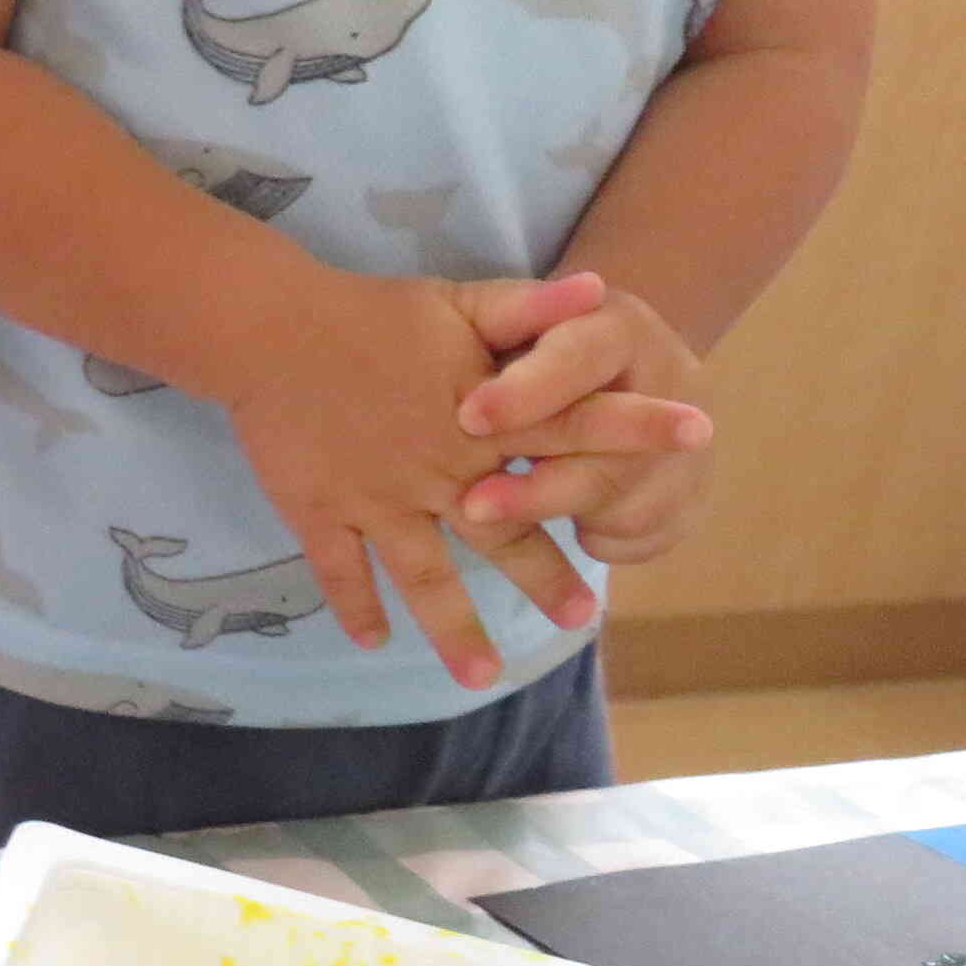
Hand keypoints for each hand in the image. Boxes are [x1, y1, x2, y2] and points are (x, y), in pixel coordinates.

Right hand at [221, 271, 703, 685]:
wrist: (269, 330)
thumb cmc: (368, 313)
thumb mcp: (457, 300)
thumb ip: (526, 307)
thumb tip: (597, 291)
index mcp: (480, 420)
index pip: (571, 429)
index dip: (633, 433)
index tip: (697, 442)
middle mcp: (437, 472)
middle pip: (504, 534)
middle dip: (547, 577)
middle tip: (586, 618)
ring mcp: (378, 500)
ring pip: (422, 576)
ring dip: (453, 627)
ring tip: (484, 675)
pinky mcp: (321, 512)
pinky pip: (342, 571)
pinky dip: (356, 605)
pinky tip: (373, 642)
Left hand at [453, 288, 714, 568]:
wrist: (609, 376)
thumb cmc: (534, 347)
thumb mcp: (513, 319)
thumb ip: (515, 310)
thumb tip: (575, 289)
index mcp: (622, 329)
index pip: (584, 357)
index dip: (529, 391)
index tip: (469, 419)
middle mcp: (674, 384)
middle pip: (614, 446)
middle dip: (541, 485)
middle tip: (473, 507)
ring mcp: (691, 446)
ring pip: (629, 499)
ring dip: (561, 514)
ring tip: (495, 511)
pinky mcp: (690, 499)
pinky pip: (644, 537)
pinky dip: (600, 540)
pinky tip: (565, 525)